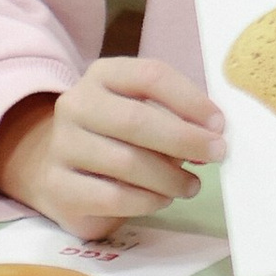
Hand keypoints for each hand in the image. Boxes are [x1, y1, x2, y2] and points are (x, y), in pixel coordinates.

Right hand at [0, 62, 221, 238]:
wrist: (58, 166)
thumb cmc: (116, 135)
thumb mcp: (144, 112)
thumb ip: (176, 118)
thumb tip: (211, 137)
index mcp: (104, 74)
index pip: (151, 75)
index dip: (190, 99)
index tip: (219, 123)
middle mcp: (76, 104)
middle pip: (135, 119)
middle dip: (184, 139)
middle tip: (216, 154)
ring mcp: (61, 146)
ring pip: (125, 162)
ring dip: (169, 177)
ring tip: (191, 185)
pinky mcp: (57, 187)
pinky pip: (111, 197)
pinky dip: (146, 201)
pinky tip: (161, 199)